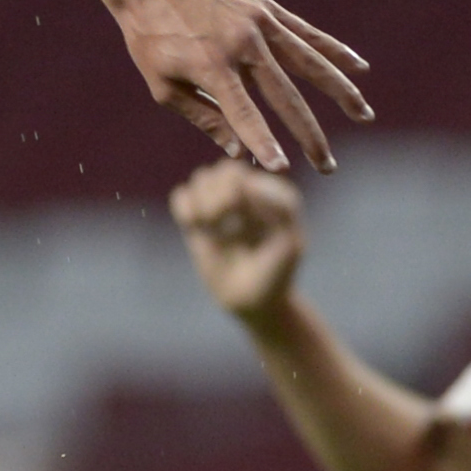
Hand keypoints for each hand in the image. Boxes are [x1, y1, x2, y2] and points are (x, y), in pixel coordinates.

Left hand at [107, 0, 367, 173]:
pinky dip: (334, 51)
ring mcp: (259, 23)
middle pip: (286, 97)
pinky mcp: (265, 8)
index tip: (283, 168)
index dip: (263, 144)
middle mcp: (243, 44)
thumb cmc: (149, 36)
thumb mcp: (162, 85)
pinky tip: (359, 68)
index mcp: (212, 67)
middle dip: (309, 135)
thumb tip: (238, 151)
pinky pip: (307, 34)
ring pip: (310, 62)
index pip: (244, 115)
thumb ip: (202, 117)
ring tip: (363, 114)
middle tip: (327, 166)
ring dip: (340, 91)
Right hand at [169, 161, 307, 322]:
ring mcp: (221, 204)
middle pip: (222, 169)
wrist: (253, 300)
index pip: (251, 171)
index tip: (245, 220)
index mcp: (272, 192)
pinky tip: (196, 227)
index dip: (238, 192)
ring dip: (202, 202)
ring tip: (210, 224)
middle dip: (217, 195)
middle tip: (221, 220)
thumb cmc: (277, 273)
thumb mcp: (290, 242)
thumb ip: (280, 208)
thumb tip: (244, 184)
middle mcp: (247, 192)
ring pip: (201, 178)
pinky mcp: (198, 220)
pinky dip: (184, 208)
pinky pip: (180, 196)